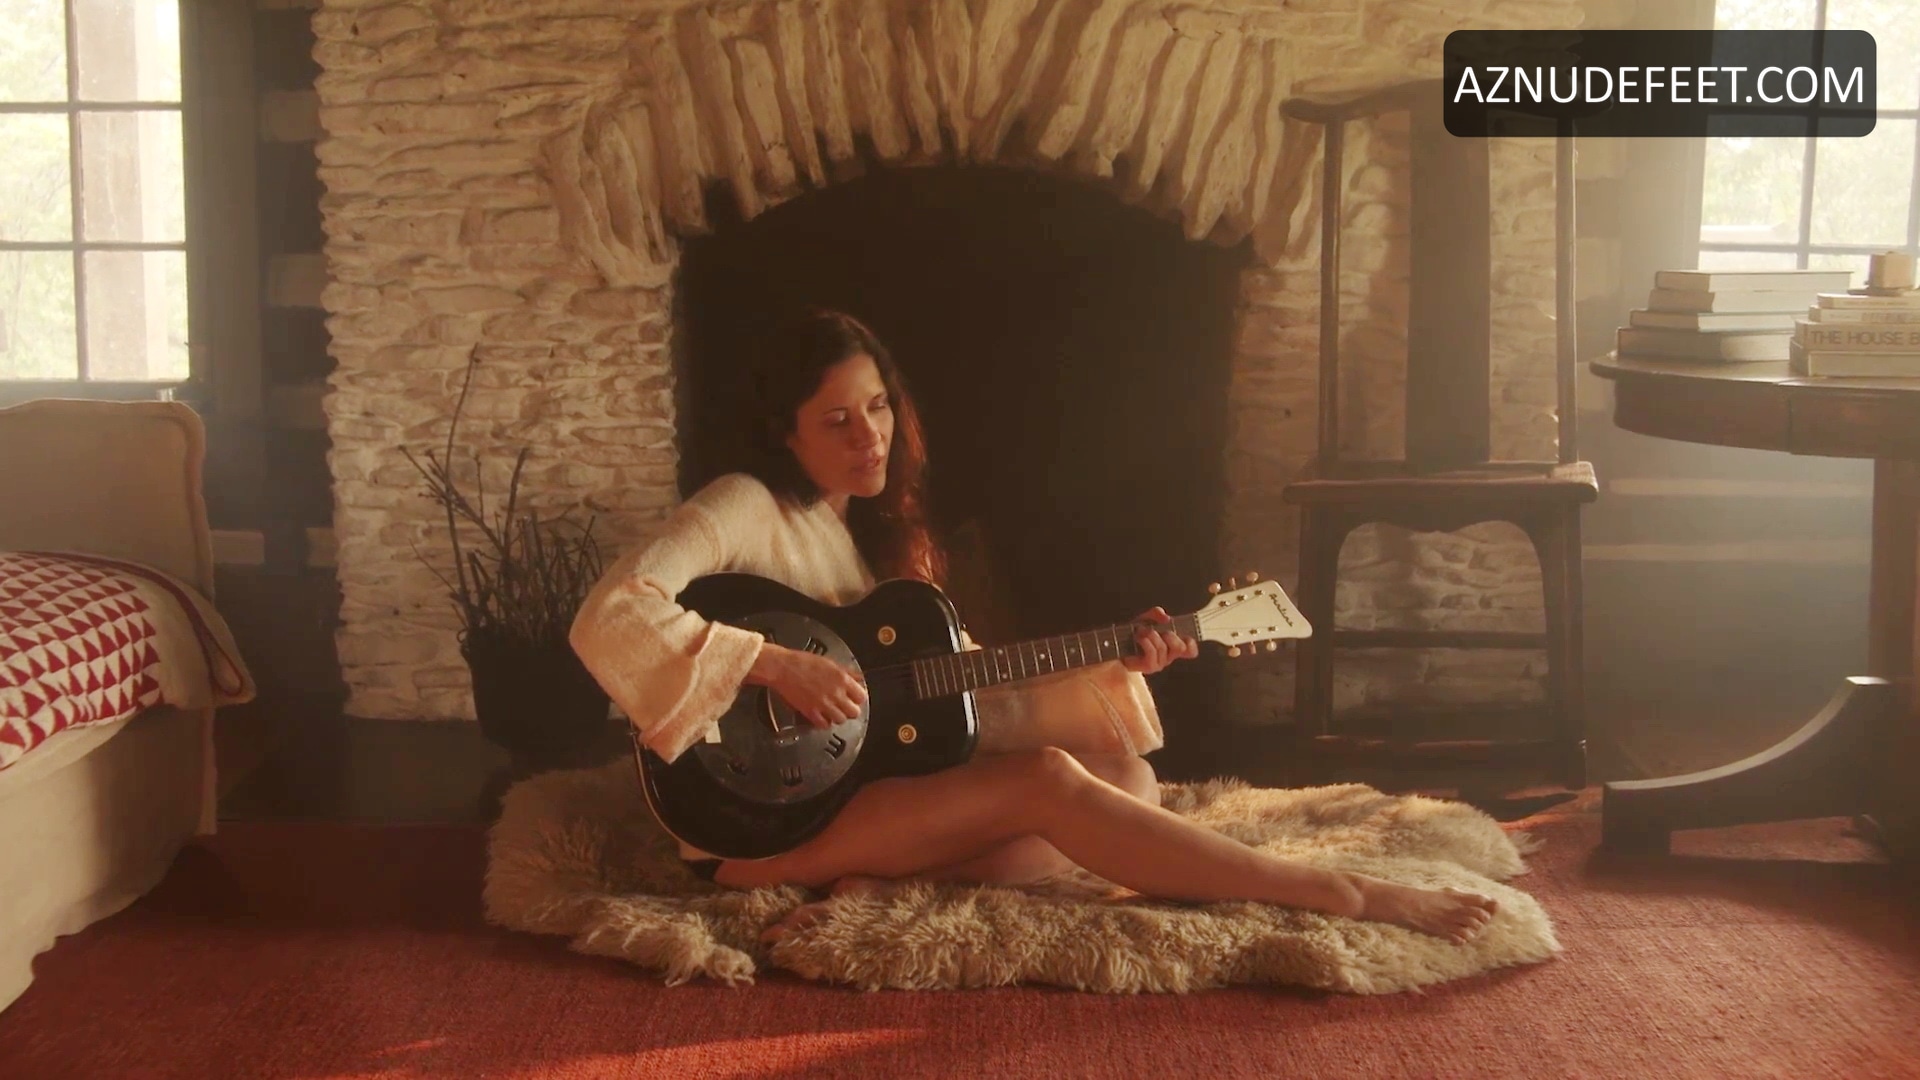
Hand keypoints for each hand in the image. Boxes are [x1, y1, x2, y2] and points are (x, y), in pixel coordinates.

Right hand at [749, 643, 867, 728]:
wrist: (783, 668)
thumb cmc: (802, 662)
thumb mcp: (829, 662)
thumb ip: (846, 672)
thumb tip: (858, 677)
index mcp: (842, 679)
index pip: (861, 696)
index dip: (858, 698)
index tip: (854, 698)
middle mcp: (835, 693)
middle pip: (854, 712)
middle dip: (850, 710)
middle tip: (845, 706)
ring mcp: (823, 704)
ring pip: (841, 720)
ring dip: (838, 716)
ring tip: (833, 711)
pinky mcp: (811, 712)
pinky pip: (824, 725)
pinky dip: (824, 722)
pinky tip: (822, 716)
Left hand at [1122, 607, 1197, 674]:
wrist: (1116, 645)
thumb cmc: (1133, 633)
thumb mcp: (1145, 619)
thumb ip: (1155, 614)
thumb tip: (1166, 617)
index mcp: (1171, 646)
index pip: (1190, 650)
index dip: (1191, 643)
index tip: (1184, 635)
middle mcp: (1167, 656)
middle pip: (1181, 648)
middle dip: (1171, 635)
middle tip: (1160, 631)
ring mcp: (1159, 663)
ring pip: (1163, 648)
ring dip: (1151, 635)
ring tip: (1141, 630)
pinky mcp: (1149, 667)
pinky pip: (1153, 653)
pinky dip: (1146, 642)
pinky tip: (1138, 637)